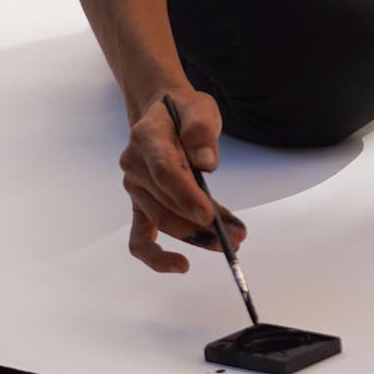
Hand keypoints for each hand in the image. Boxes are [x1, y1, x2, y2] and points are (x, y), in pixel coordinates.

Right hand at [119, 87, 245, 273]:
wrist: (161, 113)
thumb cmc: (182, 111)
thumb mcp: (199, 107)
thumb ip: (201, 130)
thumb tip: (206, 163)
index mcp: (146, 139)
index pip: (165, 172)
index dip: (187, 196)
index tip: (211, 215)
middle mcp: (134, 167)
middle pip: (167, 204)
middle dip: (203, 224)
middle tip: (239, 235)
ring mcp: (135, 189)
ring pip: (163, 222)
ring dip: (197, 236)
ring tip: (232, 240)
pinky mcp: (140, 205)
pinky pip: (140, 239)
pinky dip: (156, 256)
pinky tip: (181, 266)